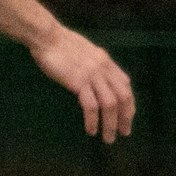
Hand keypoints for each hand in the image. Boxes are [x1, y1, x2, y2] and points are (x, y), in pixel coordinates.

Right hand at [30, 24, 134, 141]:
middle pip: (123, 97)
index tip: (127, 118)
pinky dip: (93, 120)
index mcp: (106, 62)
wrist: (46, 37)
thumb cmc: (59, 44)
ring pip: (110, 104)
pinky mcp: (79, 82)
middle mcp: (104, 69)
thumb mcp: (84, 52)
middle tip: (123, 133)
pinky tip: (91, 130)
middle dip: (125, 117)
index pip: (125, 86)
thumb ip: (94, 64)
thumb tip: (98, 77)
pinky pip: (91, 106)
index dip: (129, 104)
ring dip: (111, 124)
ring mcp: (92, 75)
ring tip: (108, 138)